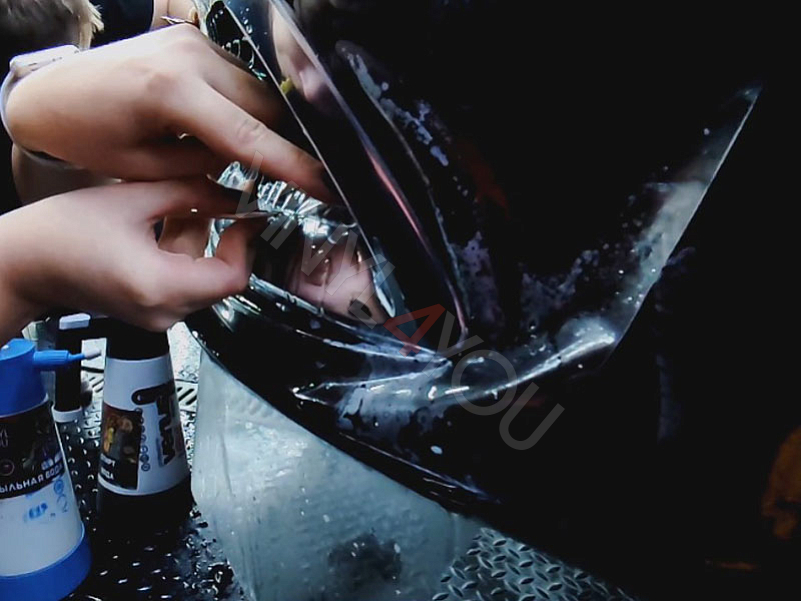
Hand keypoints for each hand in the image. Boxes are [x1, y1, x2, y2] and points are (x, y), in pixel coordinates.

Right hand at [0, 178, 261, 342]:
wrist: (20, 266)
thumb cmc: (57, 235)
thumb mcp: (133, 198)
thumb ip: (191, 193)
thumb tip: (233, 192)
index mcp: (160, 288)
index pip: (234, 277)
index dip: (248, 243)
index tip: (250, 215)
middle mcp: (164, 312)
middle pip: (222, 278)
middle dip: (226, 237)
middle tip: (225, 201)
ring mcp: (157, 315)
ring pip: (204, 278)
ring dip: (204, 241)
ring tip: (187, 203)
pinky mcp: (150, 310)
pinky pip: (185, 282)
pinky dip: (185, 252)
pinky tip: (169, 220)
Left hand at [5, 24, 329, 199]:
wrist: (50, 94)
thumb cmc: (85, 135)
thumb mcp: (144, 168)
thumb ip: (204, 167)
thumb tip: (247, 164)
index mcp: (172, 91)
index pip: (250, 137)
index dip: (295, 167)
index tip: (327, 187)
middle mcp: (190, 56)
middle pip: (266, 109)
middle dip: (275, 146)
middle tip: (280, 181)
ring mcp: (195, 42)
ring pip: (258, 93)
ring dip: (257, 126)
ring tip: (228, 153)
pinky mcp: (195, 40)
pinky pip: (240, 80)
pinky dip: (241, 108)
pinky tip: (218, 128)